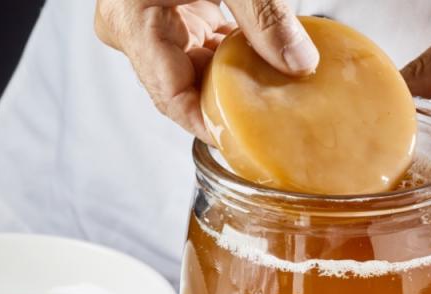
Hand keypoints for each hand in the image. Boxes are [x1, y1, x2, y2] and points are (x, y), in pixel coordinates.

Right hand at [94, 0, 318, 142]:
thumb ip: (264, 17)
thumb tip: (300, 64)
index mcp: (132, 22)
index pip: (170, 98)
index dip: (211, 124)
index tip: (248, 143)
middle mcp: (130, 28)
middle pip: (182, 87)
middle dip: (229, 102)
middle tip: (273, 122)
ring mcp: (145, 21)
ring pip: (191, 69)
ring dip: (232, 78)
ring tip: (274, 93)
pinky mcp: (163, 11)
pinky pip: (195, 46)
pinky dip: (228, 55)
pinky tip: (261, 61)